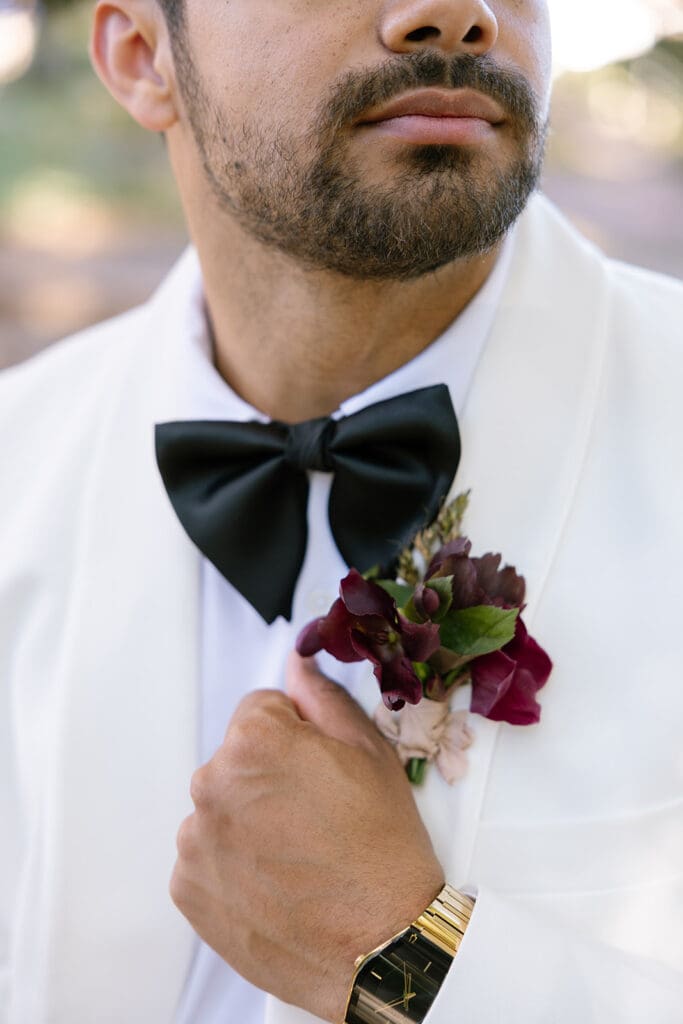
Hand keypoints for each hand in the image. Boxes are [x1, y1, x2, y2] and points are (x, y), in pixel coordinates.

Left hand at [170, 652, 444, 1021]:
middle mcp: (212, 783)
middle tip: (315, 816)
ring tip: (298, 855)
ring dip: (248, 820)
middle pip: (237, 759)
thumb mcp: (369, 752)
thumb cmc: (381, 849)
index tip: (318, 769)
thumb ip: (322, 696)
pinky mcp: (188, 888)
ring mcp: (195, 839)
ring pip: (221, 807)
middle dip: (268, 776)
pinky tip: (276, 882)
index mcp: (254, 740)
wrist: (380, 946)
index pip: (262, 709)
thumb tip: (296, 665)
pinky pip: (207, 855)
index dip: (296, 735)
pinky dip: (233, 863)